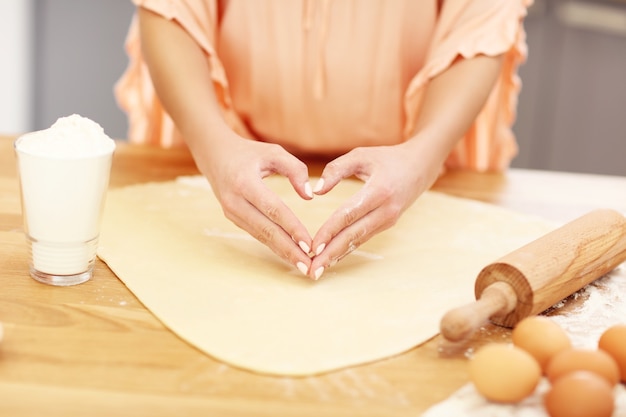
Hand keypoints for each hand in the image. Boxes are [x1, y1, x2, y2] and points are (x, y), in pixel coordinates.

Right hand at [197, 133, 314, 275]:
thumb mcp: (273, 152)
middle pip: (266, 231)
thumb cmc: (248, 152)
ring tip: (303, 266)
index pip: (273, 209)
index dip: (292, 228)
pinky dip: (273, 246)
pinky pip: (256, 234)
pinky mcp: (233, 218)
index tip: (309, 244)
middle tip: (309, 268)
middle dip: (289, 251)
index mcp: (245, 182)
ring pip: (261, 236)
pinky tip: (289, 255)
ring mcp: (232, 212)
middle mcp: (235, 201)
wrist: (213, 154)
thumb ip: (295, 169)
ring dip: (282, 253)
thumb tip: (310, 196)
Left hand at [307, 140, 443, 279]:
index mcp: (379, 191)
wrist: (420, 166)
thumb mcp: (361, 155)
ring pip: (358, 240)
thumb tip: (316, 191)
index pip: (348, 215)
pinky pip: (363, 238)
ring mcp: (388, 219)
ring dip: (337, 256)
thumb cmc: (387, 158)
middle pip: (353, 235)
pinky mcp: (387, 224)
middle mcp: (385, 209)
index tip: (313, 246)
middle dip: (331, 253)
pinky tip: (333, 260)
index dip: (330, 231)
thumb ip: (336, 169)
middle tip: (312, 270)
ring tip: (318, 270)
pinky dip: (347, 250)